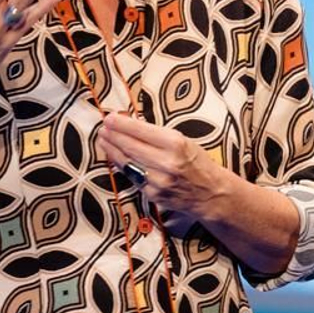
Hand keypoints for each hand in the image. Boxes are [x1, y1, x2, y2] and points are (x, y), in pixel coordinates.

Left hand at [98, 111, 225, 229]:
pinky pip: (132, 177)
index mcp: (176, 144)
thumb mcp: (184, 141)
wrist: (212, 194)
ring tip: (103, 140)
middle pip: (130, 146)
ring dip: (112, 150)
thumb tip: (131, 125)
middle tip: (102, 127)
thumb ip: (158, 135)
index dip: (122, 124)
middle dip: (113, 135)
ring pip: (127, 163)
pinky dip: (121, 165)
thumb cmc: (198, 163)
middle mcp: (166, 163)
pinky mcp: (153, 194)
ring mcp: (158, 181)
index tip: (109, 117)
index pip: (141, 131)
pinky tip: (115, 157)